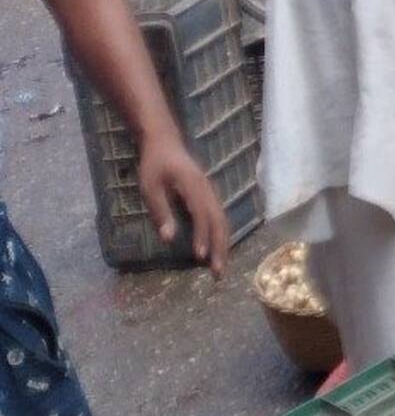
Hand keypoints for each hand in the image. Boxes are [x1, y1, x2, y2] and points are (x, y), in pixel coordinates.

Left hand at [137, 133, 229, 275]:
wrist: (165, 142)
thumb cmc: (154, 164)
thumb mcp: (150, 187)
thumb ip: (161, 211)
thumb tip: (169, 239)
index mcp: (194, 187)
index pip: (202, 215)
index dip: (202, 237)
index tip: (200, 258)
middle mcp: (208, 191)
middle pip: (220, 222)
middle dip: (220, 248)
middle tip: (218, 273)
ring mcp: (211, 193)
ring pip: (223, 221)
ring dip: (223, 244)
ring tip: (220, 266)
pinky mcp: (208, 195)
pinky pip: (219, 217)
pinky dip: (220, 235)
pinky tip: (216, 248)